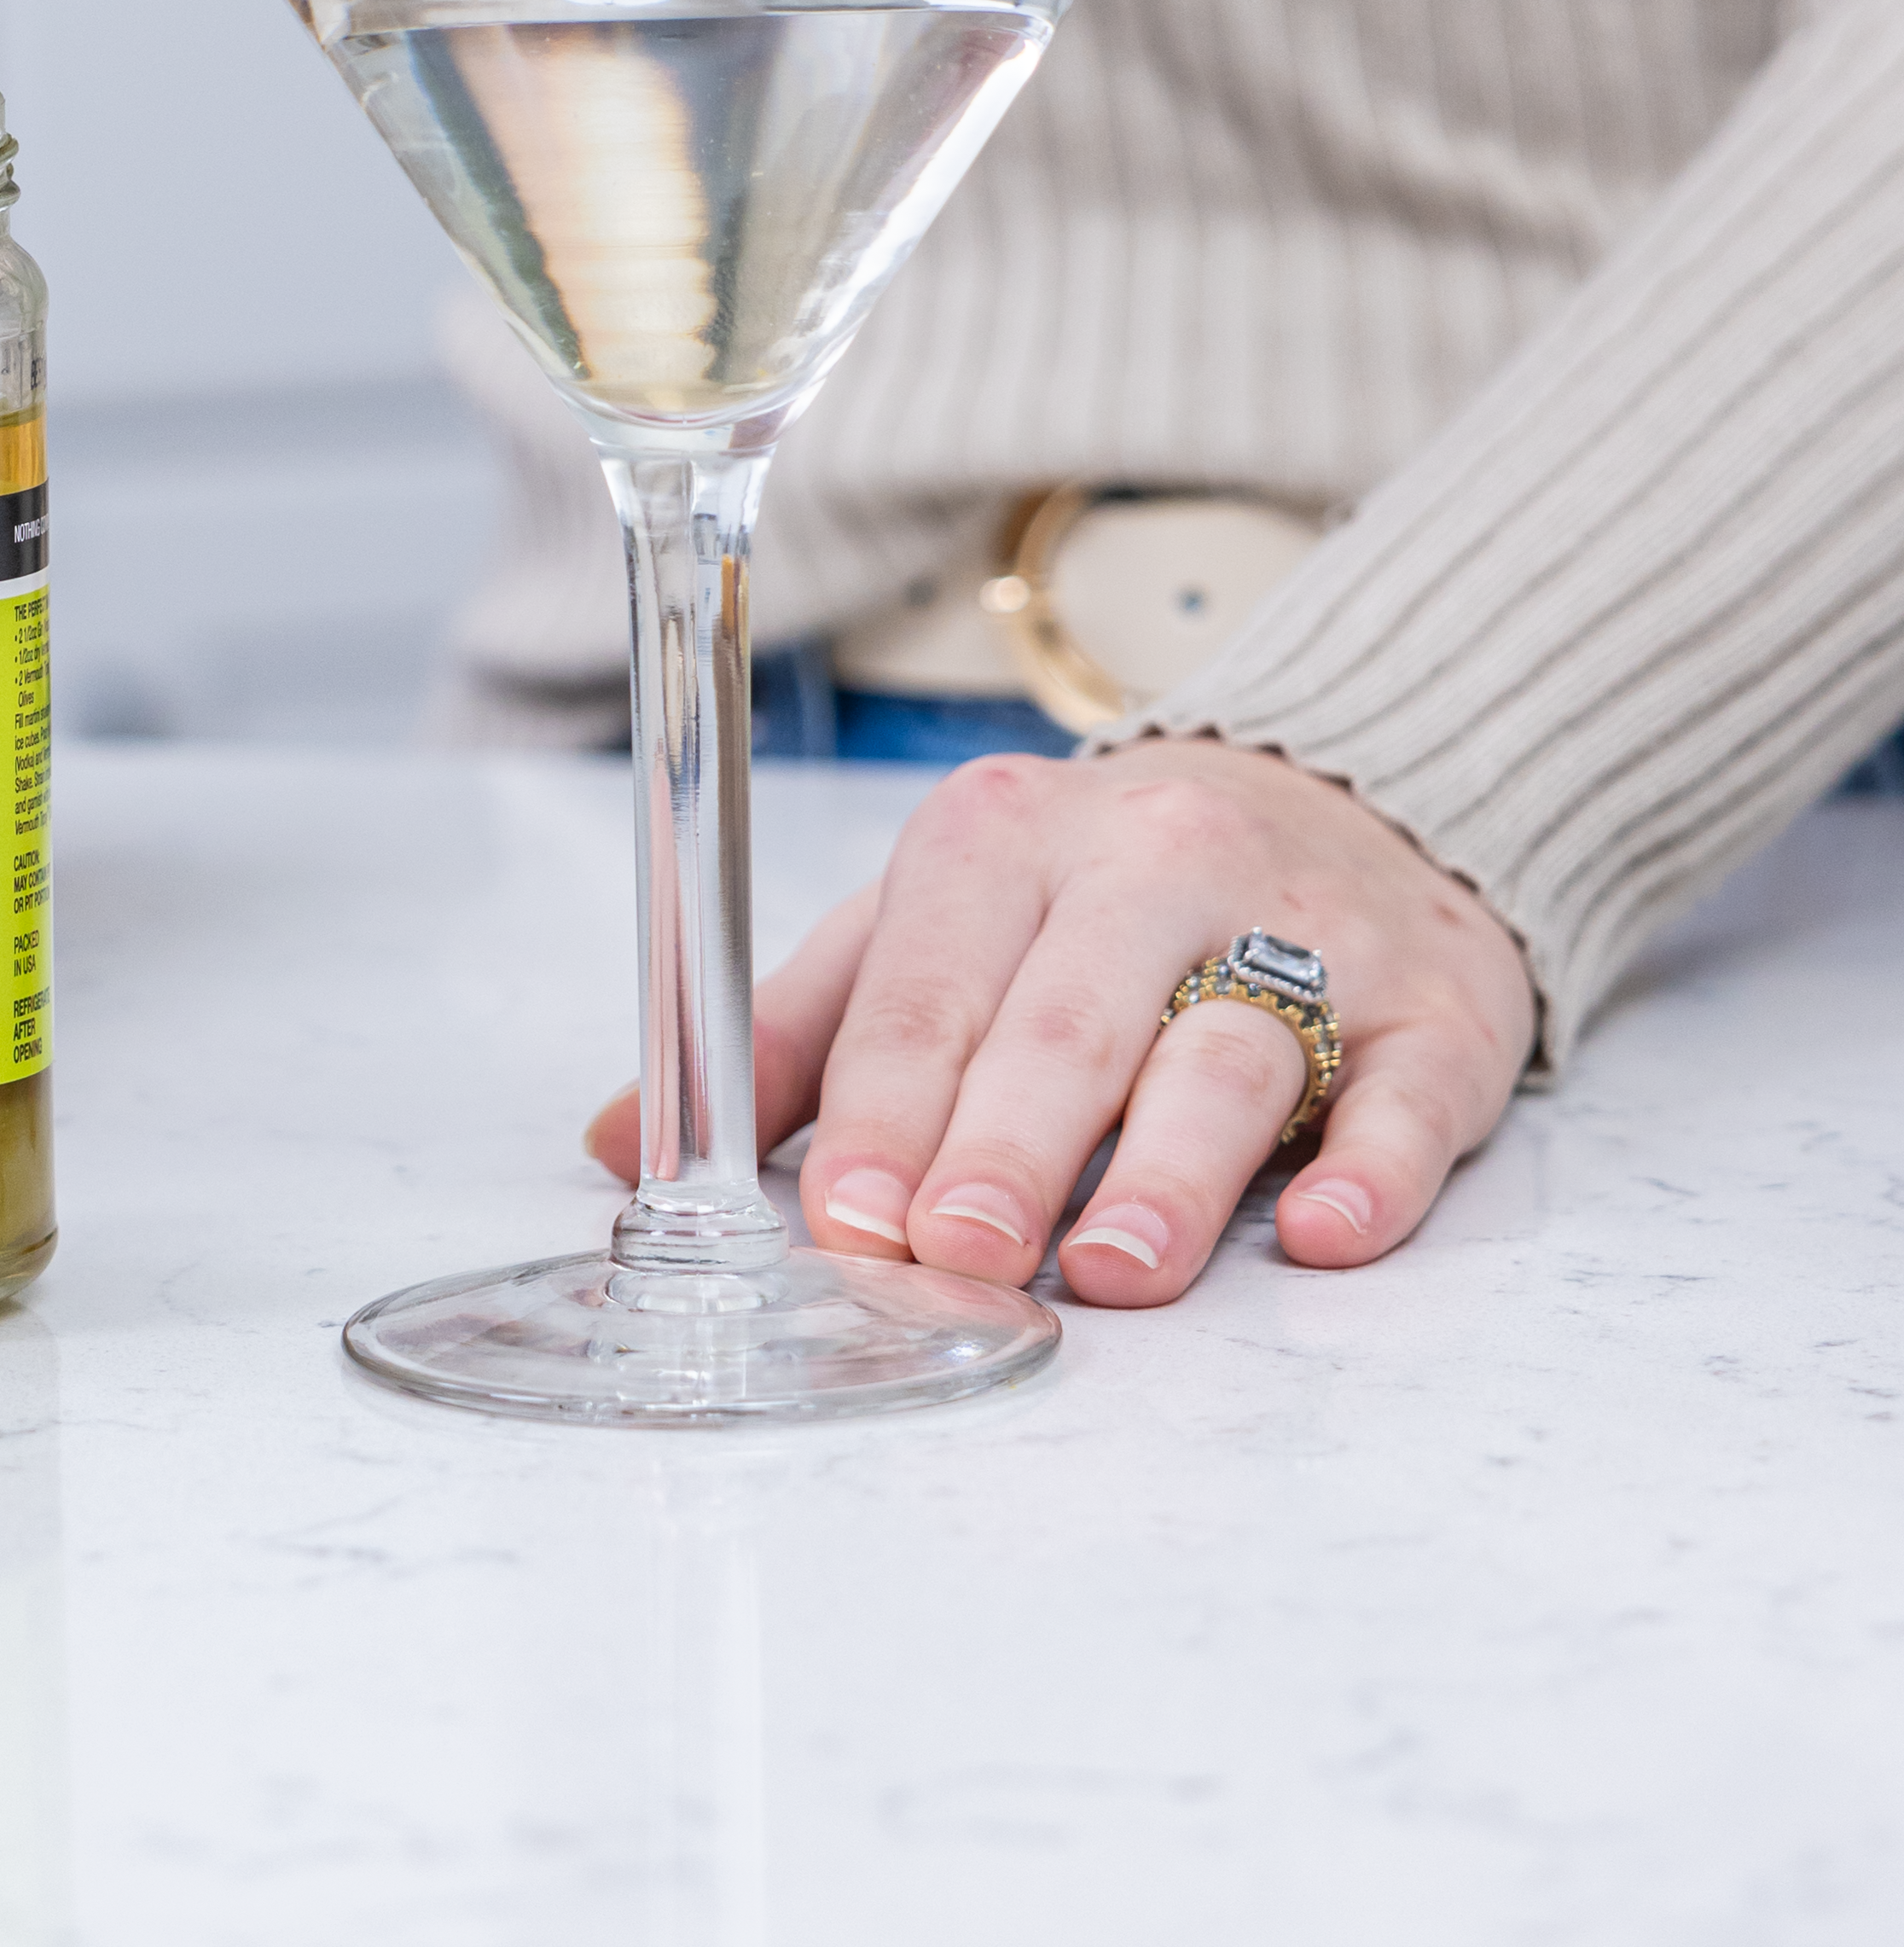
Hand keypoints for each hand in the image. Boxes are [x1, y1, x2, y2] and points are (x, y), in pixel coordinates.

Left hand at [584, 738, 1536, 1305]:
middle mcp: (1153, 864)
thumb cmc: (1094, 891)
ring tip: (1116, 1270)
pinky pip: (1408, 1086)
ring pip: (1229, 1049)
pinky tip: (1330, 1230)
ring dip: (1171, 1169)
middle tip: (959, 1251)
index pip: (928, 986)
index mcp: (1003, 840)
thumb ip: (789, 1029)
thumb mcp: (929, 918)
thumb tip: (623, 1136)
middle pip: (1068, 1016)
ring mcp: (1308, 927)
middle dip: (1005, 1141)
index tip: (853, 1218)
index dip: (886, 1107)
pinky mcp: (1437, 1000)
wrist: (1342, 792)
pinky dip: (1373, 1162)